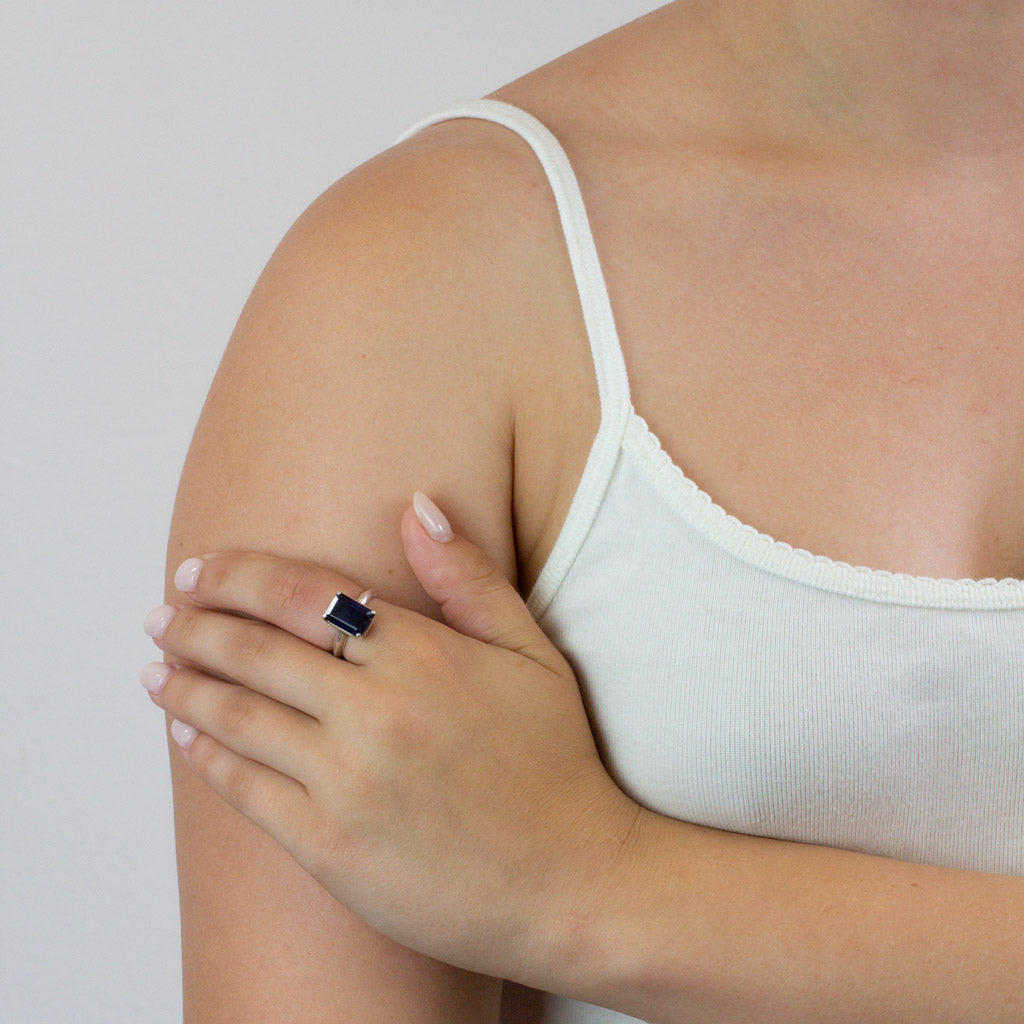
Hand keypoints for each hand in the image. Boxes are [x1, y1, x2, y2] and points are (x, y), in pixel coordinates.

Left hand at [141, 494, 643, 983]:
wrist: (571, 881)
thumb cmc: (555, 761)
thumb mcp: (532, 652)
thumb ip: (469, 577)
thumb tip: (417, 506)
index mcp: (423, 654)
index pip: (304, 595)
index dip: (239, 576)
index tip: (200, 568)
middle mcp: (375, 710)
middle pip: (256, 651)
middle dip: (195, 626)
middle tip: (160, 614)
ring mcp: (347, 780)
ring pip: (238, 716)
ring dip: (184, 687)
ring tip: (154, 668)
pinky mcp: (329, 847)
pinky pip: (246, 789)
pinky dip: (206, 756)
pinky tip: (184, 737)